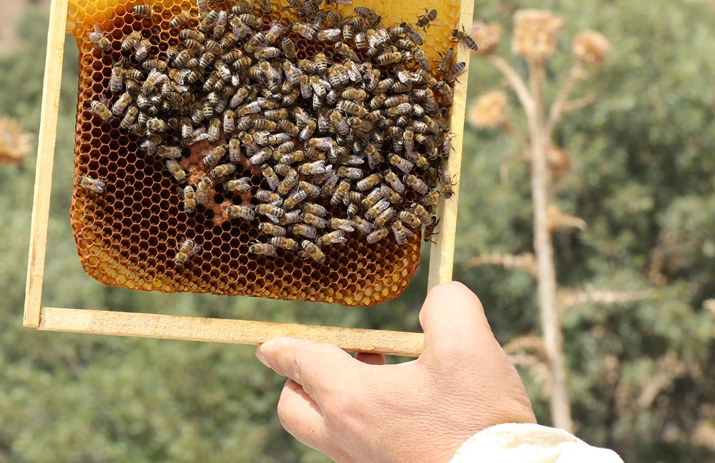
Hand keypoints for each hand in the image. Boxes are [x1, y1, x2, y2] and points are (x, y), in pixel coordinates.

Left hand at [256, 281, 534, 462]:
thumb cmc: (481, 421)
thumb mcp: (470, 344)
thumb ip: (447, 305)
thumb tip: (439, 299)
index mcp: (353, 399)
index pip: (301, 364)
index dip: (281, 348)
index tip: (266, 346)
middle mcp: (347, 437)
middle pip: (294, 408)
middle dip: (299, 380)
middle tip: (336, 359)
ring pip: (324, 431)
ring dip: (336, 399)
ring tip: (381, 374)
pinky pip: (354, 448)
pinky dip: (363, 422)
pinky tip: (407, 408)